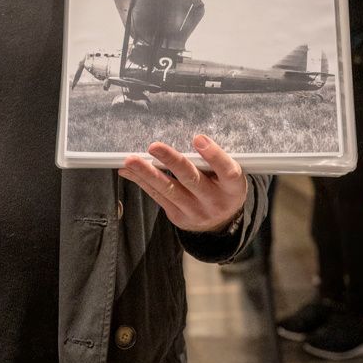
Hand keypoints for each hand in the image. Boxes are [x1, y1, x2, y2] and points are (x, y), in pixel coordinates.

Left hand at [118, 135, 246, 232]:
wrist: (220, 224)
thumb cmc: (222, 187)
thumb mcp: (227, 175)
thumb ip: (212, 160)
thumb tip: (191, 137)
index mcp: (233, 187)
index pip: (227, 171)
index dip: (214, 155)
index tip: (198, 138)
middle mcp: (215, 201)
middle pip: (191, 179)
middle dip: (171, 161)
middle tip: (154, 146)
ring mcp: (196, 212)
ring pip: (169, 189)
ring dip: (147, 173)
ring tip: (131, 160)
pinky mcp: (178, 217)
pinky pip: (157, 197)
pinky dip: (141, 182)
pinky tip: (128, 171)